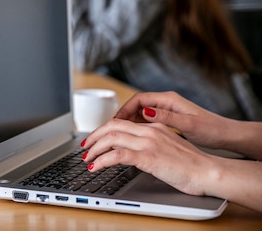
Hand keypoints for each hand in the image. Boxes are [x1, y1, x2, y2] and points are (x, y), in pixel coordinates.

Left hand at [81, 118, 214, 195]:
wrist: (208, 172)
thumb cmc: (192, 164)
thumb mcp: (169, 146)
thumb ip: (152, 143)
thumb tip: (136, 149)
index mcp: (154, 125)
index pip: (121, 121)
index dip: (103, 129)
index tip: (94, 138)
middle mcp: (149, 130)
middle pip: (111, 126)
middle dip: (93, 136)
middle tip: (84, 147)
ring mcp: (148, 142)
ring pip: (110, 138)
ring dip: (94, 149)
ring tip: (87, 159)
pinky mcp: (147, 156)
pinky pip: (116, 155)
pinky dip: (102, 160)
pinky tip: (96, 167)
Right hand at [113, 91, 232, 150]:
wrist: (227, 135)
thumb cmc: (212, 129)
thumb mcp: (189, 125)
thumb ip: (166, 118)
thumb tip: (145, 112)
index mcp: (169, 99)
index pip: (138, 99)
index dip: (124, 109)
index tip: (114, 121)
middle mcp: (166, 102)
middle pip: (136, 105)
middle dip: (122, 116)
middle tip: (111, 129)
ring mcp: (167, 110)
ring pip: (140, 113)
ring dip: (129, 122)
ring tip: (118, 134)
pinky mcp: (168, 119)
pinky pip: (147, 120)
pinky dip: (138, 127)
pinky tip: (134, 137)